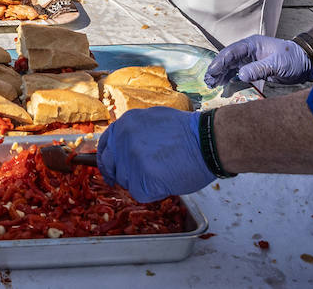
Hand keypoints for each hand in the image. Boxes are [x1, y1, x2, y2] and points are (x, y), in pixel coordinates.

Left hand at [97, 107, 212, 201]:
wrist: (207, 140)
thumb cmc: (188, 131)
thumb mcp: (153, 119)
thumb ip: (134, 131)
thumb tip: (122, 145)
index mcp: (125, 123)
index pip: (105, 146)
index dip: (108, 160)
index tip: (110, 170)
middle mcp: (123, 139)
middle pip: (111, 166)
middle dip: (123, 174)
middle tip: (139, 178)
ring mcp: (131, 160)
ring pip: (126, 182)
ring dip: (142, 182)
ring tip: (163, 172)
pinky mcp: (142, 178)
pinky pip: (140, 193)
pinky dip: (153, 192)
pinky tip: (166, 181)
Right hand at [204, 35, 312, 86]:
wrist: (305, 63)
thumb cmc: (292, 60)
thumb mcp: (276, 64)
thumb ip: (258, 69)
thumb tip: (240, 75)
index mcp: (252, 44)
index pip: (232, 52)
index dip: (220, 61)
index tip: (212, 72)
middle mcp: (248, 50)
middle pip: (228, 58)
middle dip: (217, 69)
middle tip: (208, 81)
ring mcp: (250, 59)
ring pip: (230, 65)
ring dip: (221, 74)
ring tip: (212, 84)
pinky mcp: (253, 68)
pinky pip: (237, 72)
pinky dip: (229, 78)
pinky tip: (223, 84)